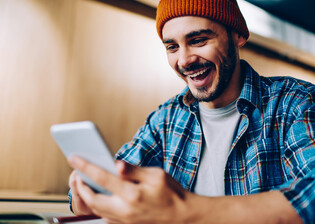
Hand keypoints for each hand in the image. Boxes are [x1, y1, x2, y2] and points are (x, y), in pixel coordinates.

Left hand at [68, 157, 192, 223]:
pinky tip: (101, 196)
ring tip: (85, 183)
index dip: (85, 166)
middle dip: (80, 186)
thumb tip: (116, 163)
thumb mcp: (156, 175)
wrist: (182, 216)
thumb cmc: (171, 192)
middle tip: (77, 174)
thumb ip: (134, 170)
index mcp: (132, 194)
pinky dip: (98, 206)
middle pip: (91, 198)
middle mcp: (125, 210)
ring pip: (95, 209)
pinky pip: (105, 217)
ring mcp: (124, 221)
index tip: (73, 157)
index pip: (102, 177)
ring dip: (87, 196)